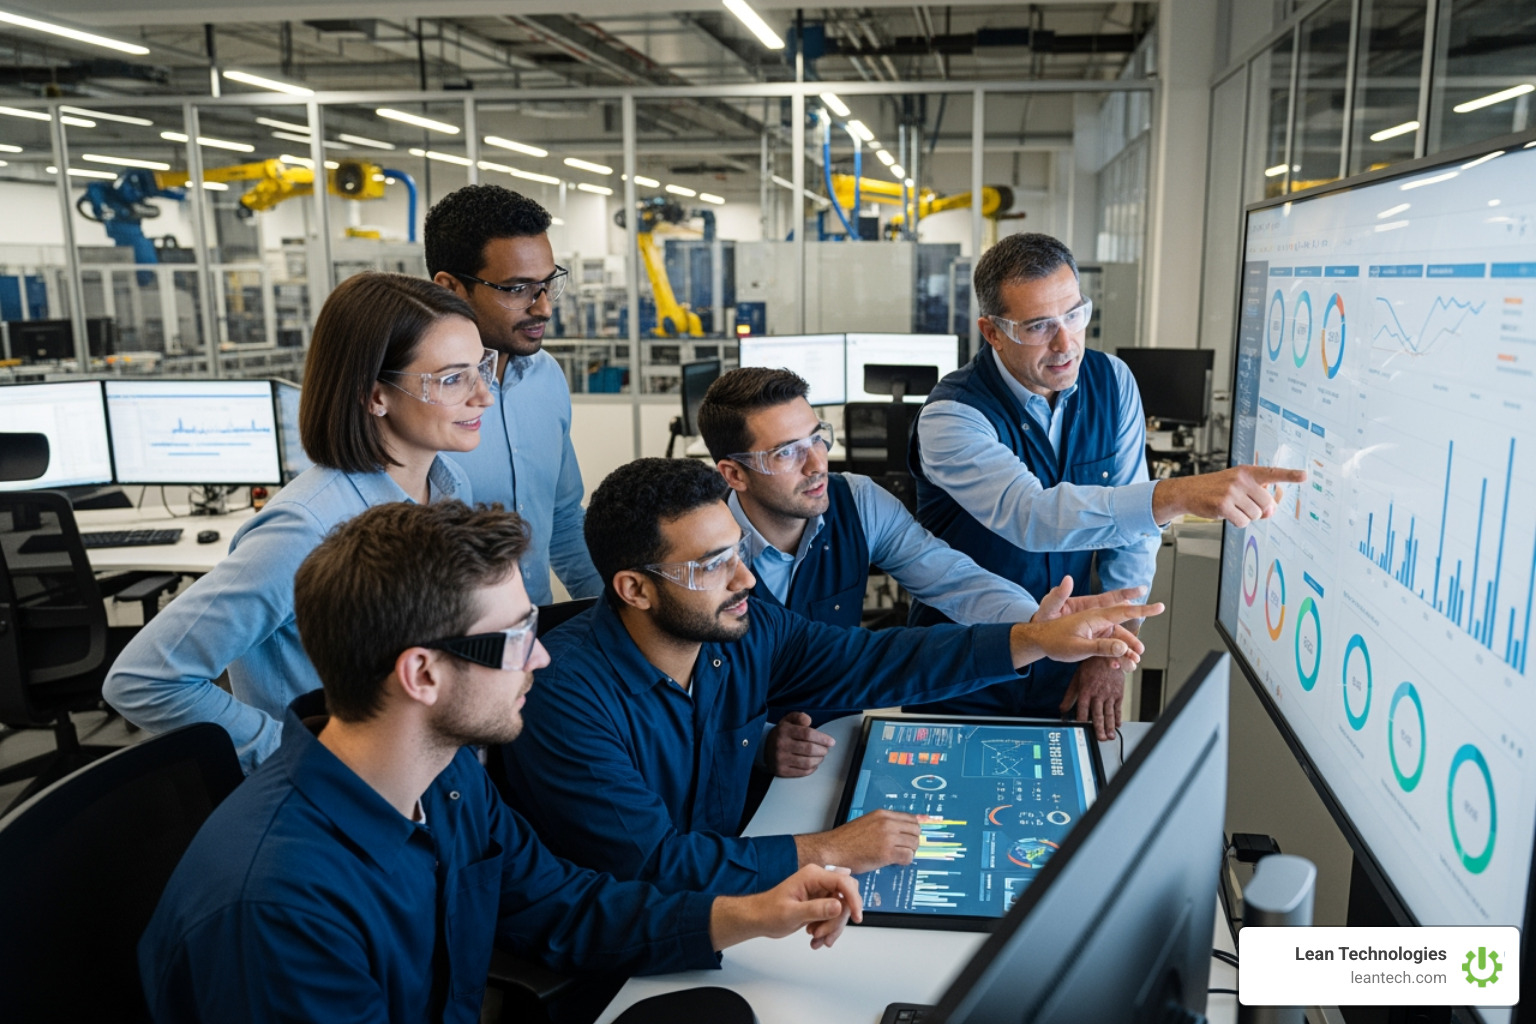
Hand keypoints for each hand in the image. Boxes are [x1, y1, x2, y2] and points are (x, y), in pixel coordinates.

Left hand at [709, 865, 862, 950]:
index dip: (853, 899)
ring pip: (841, 910)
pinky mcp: (820, 902)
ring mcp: (820, 892)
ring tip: (815, 937)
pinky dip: (828, 930)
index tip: (858, 917)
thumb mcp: (792, 913)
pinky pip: (834, 916)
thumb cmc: (768, 912)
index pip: (843, 881)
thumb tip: (838, 906)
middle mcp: (819, 880)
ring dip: (831, 928)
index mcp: (812, 875)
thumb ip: (816, 909)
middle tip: (822, 932)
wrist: (759, 918)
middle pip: (845, 897)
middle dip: (837, 919)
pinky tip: (816, 938)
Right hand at [765, 712, 835, 777]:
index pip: (808, 734)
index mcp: (784, 730)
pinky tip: (813, 764)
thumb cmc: (781, 734)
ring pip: (807, 762)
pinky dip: (812, 768)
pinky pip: (802, 772)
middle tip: (826, 749)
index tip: (831, 742)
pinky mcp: (782, 771)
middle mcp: (781, 745)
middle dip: (822, 750)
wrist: (764, 748)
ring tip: (821, 756)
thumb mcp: (788, 720)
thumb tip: (809, 721)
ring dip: (819, 759)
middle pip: (809, 749)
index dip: (822, 738)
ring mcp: (781, 759)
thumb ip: (799, 717)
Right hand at [794, 808, 921, 873]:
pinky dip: (905, 861)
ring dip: (910, 851)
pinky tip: (895, 862)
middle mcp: (887, 823)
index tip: (912, 837)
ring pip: (914, 844)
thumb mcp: (866, 823)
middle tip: (906, 848)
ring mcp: (887, 838)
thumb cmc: (846, 840)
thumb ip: (883, 825)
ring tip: (899, 856)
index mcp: (882, 814)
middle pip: (916, 830)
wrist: (833, 850)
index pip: (911, 818)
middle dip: (913, 841)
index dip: (913, 829)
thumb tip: (899, 831)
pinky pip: (908, 856)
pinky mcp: (886, 853)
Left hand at [1010, 601, 1163, 668]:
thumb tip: (1121, 646)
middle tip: (1141, 651)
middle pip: (1122, 627)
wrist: (1038, 641)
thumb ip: (1100, 646)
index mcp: (1094, 617)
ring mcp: (1094, 629)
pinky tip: (1117, 665)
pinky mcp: (1090, 638)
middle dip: (1133, 640)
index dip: (1142, 609)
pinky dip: (1113, 655)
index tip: (1158, 606)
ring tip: (1132, 663)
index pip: (1122, 611)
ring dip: (1125, 651)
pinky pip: (1107, 645)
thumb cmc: (1052, 638)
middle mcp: (1096, 620)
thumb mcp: (1076, 646)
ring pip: (1116, 639)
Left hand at [1060, 656, 1125, 740]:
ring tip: (1109, 736)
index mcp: (1085, 690)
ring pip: (1109, 713)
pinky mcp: (1118, 692)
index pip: (1082, 710)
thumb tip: (1062, 710)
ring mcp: (1109, 694)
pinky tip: (1118, 724)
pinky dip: (1118, 717)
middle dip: (1099, 728)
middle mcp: (1098, 693)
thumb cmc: (1090, 666)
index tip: (1081, 730)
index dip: (1081, 721)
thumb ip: (1069, 696)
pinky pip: (1119, 707)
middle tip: (1100, 739)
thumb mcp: (1077, 679)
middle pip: (1098, 715)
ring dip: (1110, 726)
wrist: (1107, 653)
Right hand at [1152, 465, 1307, 526]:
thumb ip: (1258, 496)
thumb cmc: (1217, 488)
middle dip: (1258, 509)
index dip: (1290, 475)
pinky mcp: (1223, 505)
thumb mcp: (1239, 486)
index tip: (1305, 475)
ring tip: (1233, 508)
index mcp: (1248, 472)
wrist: (1189, 491)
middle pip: (1267, 504)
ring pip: (1255, 515)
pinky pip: (1243, 522)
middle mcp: (1241, 479)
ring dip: (1246, 516)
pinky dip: (1237, 522)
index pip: (1273, 473)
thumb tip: (1270, 512)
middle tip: (1244, 505)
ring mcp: (1232, 491)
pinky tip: (1227, 514)